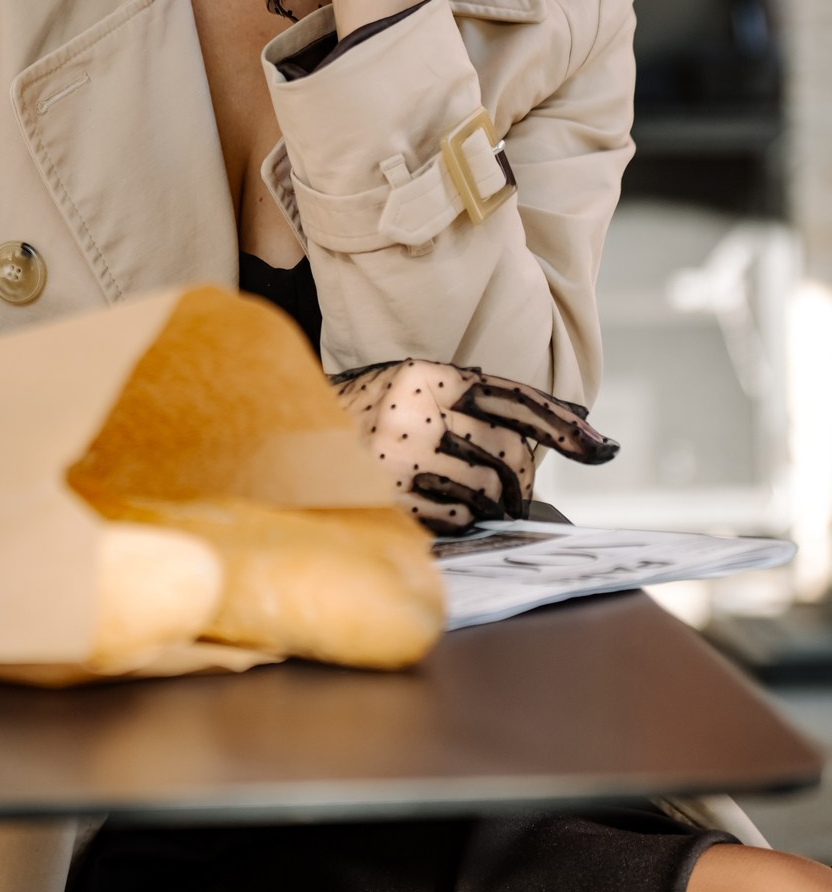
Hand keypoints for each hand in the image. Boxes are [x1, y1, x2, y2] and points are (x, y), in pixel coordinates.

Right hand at [332, 359, 617, 535]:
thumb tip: (545, 439)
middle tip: (509, 489)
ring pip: (489, 489)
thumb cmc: (365, 420)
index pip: (511, 396)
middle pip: (507, 451)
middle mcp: (414, 409)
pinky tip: (432, 504)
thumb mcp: (410, 391)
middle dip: (518, 476)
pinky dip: (459, 518)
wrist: (291, 448)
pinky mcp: (392, 498)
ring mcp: (401, 455)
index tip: (600, 446)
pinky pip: (460, 517)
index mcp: (424, 374)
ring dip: (489, 501)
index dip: (560, 423)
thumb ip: (465, 404)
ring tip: (458, 491)